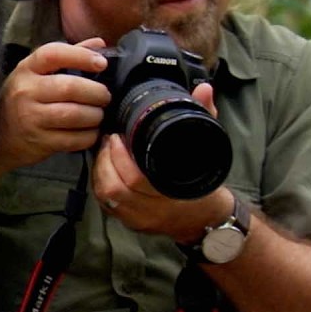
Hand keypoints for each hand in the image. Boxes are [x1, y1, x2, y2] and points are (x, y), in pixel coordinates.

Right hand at [0, 38, 111, 175]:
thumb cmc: (21, 100)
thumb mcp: (35, 74)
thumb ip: (67, 57)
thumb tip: (99, 44)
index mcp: (27, 69)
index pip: (53, 54)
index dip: (81, 56)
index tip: (101, 63)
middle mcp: (26, 91)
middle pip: (69, 87)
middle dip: (96, 92)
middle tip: (105, 96)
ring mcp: (31, 118)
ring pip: (73, 114)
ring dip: (95, 115)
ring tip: (99, 114)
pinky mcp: (39, 142)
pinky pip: (72, 139)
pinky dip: (88, 136)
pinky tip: (91, 132)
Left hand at [91, 82, 232, 242]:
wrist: (205, 219)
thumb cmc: (206, 183)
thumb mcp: (210, 149)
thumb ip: (206, 116)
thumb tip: (205, 88)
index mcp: (173, 193)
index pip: (136, 180)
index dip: (120, 157)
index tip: (117, 136)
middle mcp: (153, 210)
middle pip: (115, 189)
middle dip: (105, 160)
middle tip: (107, 139)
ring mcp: (140, 219)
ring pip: (107, 198)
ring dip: (100, 171)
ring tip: (103, 150)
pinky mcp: (130, 223)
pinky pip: (107, 205)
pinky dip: (101, 184)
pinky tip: (103, 168)